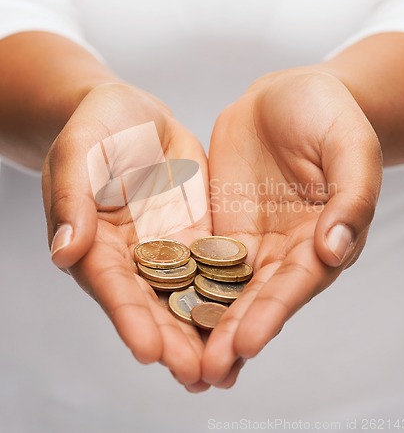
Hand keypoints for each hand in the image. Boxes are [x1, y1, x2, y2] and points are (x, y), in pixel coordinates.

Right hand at [42, 83, 217, 388]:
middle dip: (174, 340)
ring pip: (188, 295)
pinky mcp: (199, 234)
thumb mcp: (78, 153)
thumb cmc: (96, 129)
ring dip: (205, 330)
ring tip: (228, 366)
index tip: (149, 350)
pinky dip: (230, 294)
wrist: (133, 116)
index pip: (112, 286)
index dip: (129, 318)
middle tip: (198, 375)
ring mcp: (168, 248)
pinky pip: (215, 266)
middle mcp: (133, 257)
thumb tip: (65, 252)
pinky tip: (251, 316)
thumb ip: (72, 197)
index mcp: (95, 244)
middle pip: (153, 304)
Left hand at [202, 69, 382, 386]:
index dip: (272, 314)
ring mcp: (250, 239)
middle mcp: (285, 249)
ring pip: (225, 288)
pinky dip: (184, 283)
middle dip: (232, 334)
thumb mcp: (349, 148)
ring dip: (204, 322)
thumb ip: (350, 198)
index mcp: (322, 239)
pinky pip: (200, 257)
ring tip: (178, 357)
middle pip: (256, 298)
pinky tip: (161, 306)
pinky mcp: (221, 225)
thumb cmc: (329, 116)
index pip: (296, 284)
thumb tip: (335, 250)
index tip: (247, 343)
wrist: (289, 96)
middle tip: (204, 371)